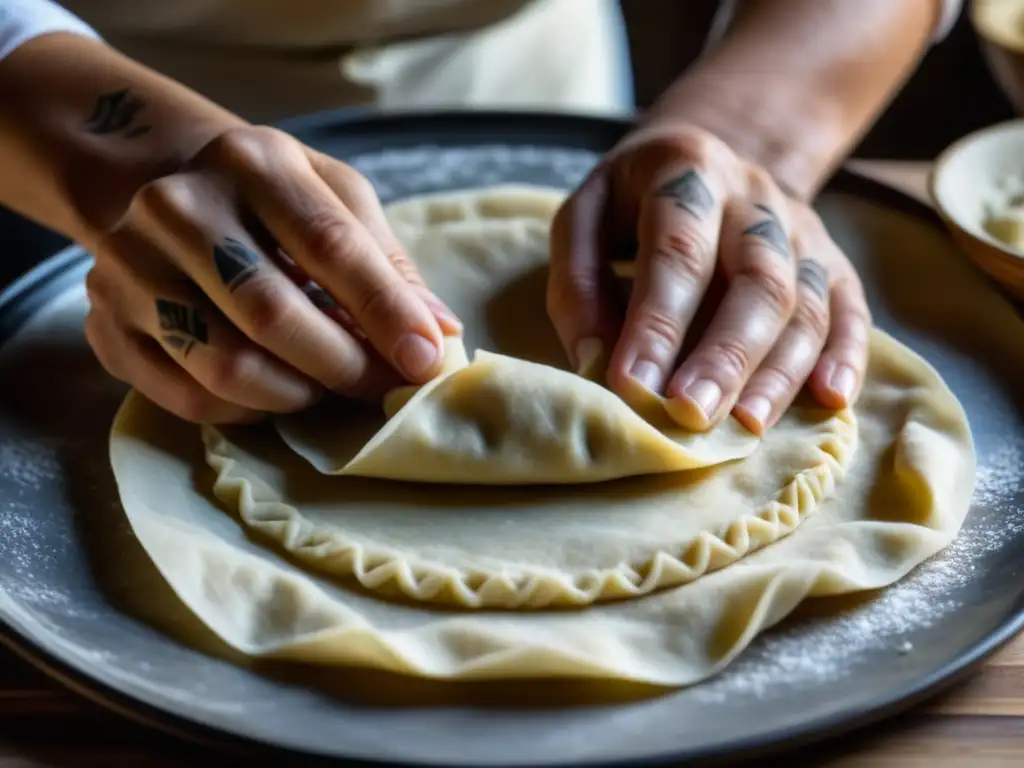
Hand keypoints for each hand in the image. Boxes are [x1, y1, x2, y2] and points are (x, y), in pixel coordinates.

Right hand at [85, 126, 460, 423]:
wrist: (166, 187)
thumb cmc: (272, 200)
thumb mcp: (336, 199)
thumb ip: (388, 263)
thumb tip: (439, 335)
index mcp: (252, 162)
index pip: (329, 245)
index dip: (385, 312)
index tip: (426, 360)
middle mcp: (177, 206)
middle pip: (272, 314)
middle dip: (344, 366)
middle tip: (382, 389)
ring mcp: (128, 266)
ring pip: (226, 366)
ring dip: (296, 395)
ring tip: (327, 389)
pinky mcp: (105, 322)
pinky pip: (187, 397)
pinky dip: (247, 412)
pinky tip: (276, 395)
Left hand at [547, 122, 870, 434]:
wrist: (704, 162)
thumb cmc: (630, 204)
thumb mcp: (583, 219)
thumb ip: (579, 284)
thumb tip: (596, 362)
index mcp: (687, 172)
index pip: (677, 252)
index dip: (657, 324)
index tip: (633, 387)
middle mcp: (756, 198)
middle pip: (757, 279)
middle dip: (725, 356)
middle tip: (692, 415)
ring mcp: (802, 230)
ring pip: (806, 303)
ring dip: (778, 372)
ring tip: (745, 428)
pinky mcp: (832, 262)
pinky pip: (851, 309)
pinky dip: (846, 355)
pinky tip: (831, 399)